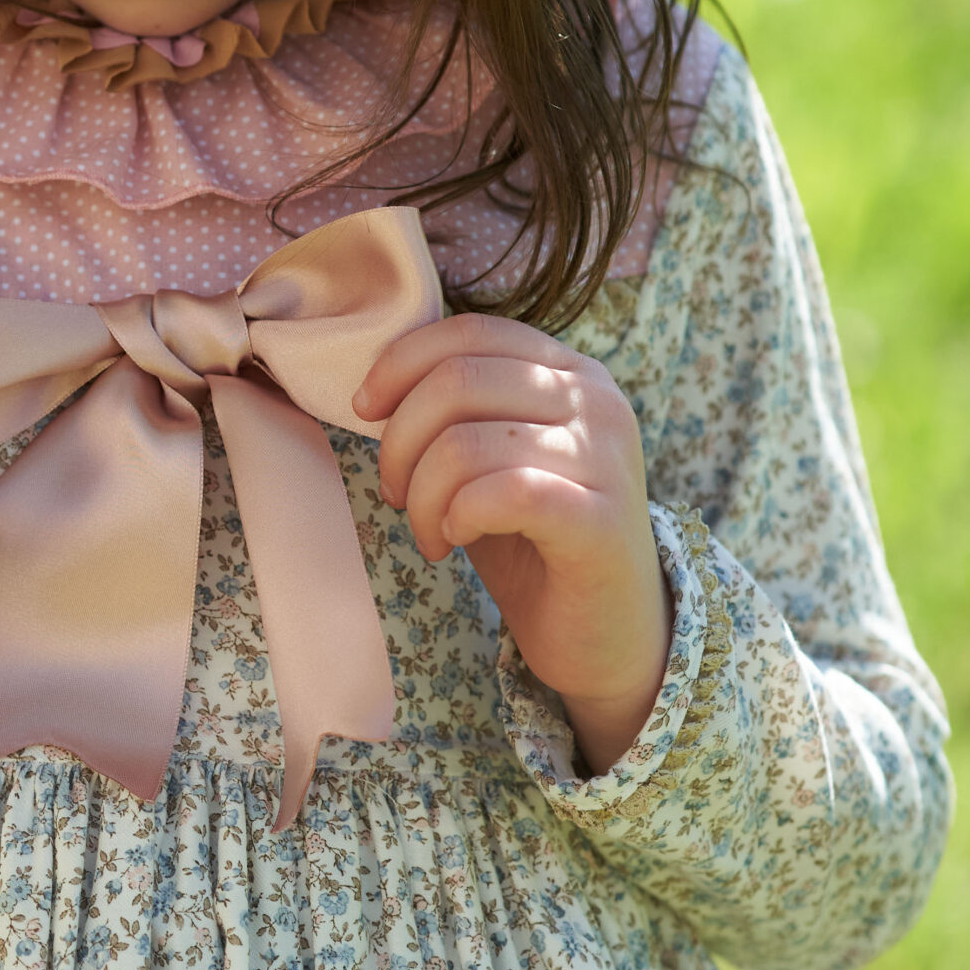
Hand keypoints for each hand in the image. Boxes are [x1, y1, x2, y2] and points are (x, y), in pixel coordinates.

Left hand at [354, 314, 672, 773]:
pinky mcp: (600, 520)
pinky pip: (502, 492)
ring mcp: (605, 458)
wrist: (605, 636)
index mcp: (572, 372)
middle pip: (458, 380)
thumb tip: (377, 384)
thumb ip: (458, 409)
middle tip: (398, 493)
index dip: (402, 363)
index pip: (472, 333)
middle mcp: (598, 401)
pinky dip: (458, 515)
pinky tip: (457, 538)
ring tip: (429, 533)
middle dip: (401, 440)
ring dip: (424, 495)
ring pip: (466, 442)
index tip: (364, 410)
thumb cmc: (534, 543)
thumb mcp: (490, 458)